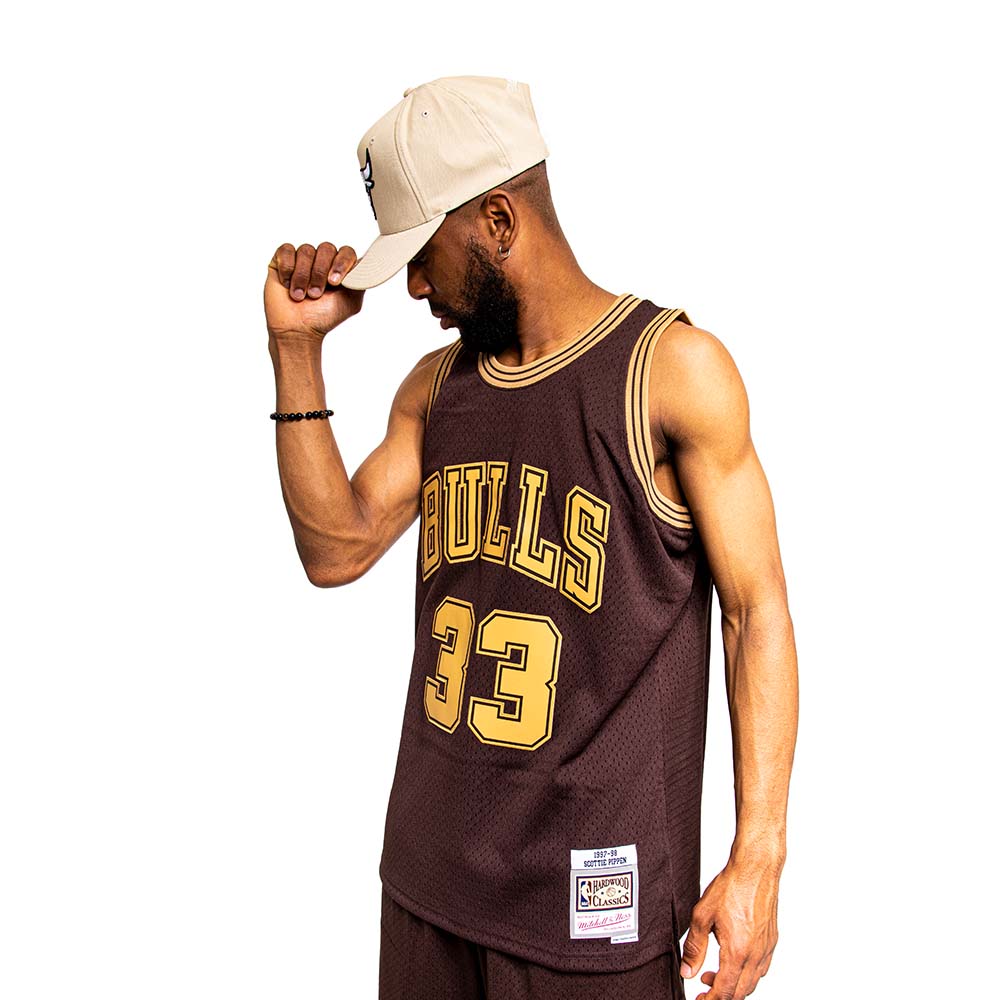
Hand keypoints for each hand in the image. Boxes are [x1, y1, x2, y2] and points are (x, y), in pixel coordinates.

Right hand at [264, 242, 363, 342]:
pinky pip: (286, 251)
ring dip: (303, 276)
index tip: (334, 283)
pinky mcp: (282, 260)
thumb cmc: (322, 318)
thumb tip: (369, 264)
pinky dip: (288, 269)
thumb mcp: (351, 302)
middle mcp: (322, 261)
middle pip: (326, 248)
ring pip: (306, 250)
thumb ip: (361, 281)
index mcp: (339, 268)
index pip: (346, 252)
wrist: (297, 331)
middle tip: (315, 294)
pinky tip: (287, 285)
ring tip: (300, 295)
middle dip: (320, 273)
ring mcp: (302, 259)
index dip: (342, 264)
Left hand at [679, 856, 780, 998]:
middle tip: (703, 990)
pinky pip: (761, 969)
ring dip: (733, 986)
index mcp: (737, 952)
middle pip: (740, 993)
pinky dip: (746, 974)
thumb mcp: (702, 916)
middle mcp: (755, 955)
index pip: (725, 992)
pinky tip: (734, 962)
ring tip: (713, 974)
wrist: (755, 869)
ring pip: (752, 983)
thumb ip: (694, 947)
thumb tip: (687, 971)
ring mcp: (766, 949)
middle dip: (720, 996)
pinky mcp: (771, 941)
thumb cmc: (732, 887)